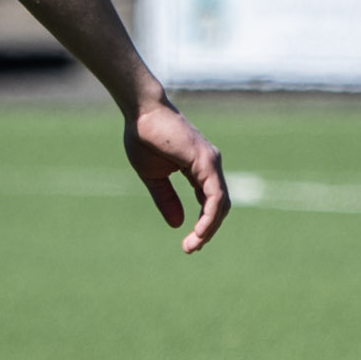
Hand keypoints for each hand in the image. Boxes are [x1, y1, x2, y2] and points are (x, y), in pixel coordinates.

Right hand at [123, 99, 228, 253]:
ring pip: (220, 204)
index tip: (189, 243)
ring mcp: (211, 162)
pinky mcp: (206, 162)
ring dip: (209, 228)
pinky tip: (200, 231)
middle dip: (207, 230)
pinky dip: (210, 217)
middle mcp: (210, 165)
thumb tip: (178, 224)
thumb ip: (166, 198)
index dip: (203, 223)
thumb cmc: (143, 136)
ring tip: (193, 245)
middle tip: (190, 248)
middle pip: (219, 206)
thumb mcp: (152, 175)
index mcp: (199, 168)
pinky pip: (215, 197)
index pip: (209, 202)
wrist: (140, 111)